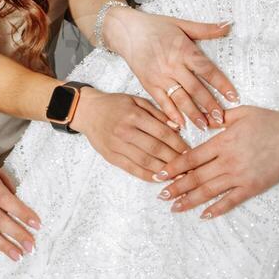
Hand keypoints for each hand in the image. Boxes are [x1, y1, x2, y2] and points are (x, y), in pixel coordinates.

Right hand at [70, 88, 190, 180]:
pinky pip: (132, 169)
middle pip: (156, 149)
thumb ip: (157, 113)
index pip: (162, 133)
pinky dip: (147, 175)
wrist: (88, 111)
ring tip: (178, 175)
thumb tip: (177, 127)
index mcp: (134, 116)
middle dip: (175, 159)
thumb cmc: (115, 104)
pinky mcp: (111, 157)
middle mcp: (126, 131)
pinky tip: (159, 178)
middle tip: (188, 166)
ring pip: (145, 161)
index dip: (178, 144)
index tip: (190, 151)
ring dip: (164, 170)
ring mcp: (117, 146)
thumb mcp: (137, 101)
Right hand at [106, 7, 238, 129]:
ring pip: (180, 98)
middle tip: (222, 120)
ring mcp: (160, 77)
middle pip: (195, 88)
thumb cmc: (156, 26)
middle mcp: (173, 65)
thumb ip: (206, 29)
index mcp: (184, 50)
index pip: (207, 70)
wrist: (127, 30)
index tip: (234, 97)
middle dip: (209, 105)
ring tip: (205, 126)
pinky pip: (162, 102)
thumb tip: (228, 25)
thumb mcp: (182, 24)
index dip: (221, 84)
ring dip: (193, 113)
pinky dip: (171, 114)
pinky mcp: (148, 84)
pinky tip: (181, 125)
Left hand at [154, 105, 278, 218]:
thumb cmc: (268, 121)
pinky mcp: (253, 187)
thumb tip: (202, 121)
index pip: (192, 158)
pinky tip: (204, 215)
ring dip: (190, 200)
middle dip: (176, 187)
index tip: (159, 174)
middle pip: (196, 177)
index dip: (173, 167)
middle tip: (160, 195)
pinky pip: (231, 201)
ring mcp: (240, 176)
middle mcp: (228, 161)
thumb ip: (219, 118)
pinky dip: (216, 209)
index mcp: (223, 142)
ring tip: (175, 207)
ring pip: (209, 191)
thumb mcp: (241, 113)